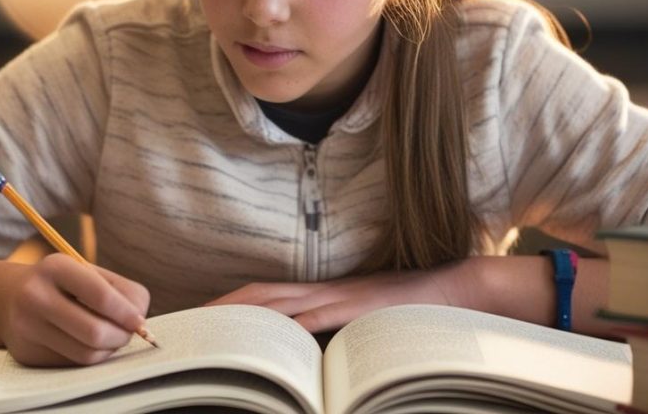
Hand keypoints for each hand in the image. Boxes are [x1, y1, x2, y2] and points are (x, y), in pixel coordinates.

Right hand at [0, 253, 149, 365]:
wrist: (8, 298)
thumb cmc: (61, 284)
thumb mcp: (85, 272)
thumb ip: (119, 291)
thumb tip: (140, 324)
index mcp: (56, 267)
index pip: (101, 295)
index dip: (127, 313)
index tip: (140, 322)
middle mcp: (35, 296)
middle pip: (94, 331)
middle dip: (121, 336)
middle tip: (129, 334)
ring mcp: (27, 327)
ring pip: (86, 353)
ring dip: (109, 349)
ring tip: (112, 337)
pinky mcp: (27, 353)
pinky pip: (72, 363)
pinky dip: (91, 356)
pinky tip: (90, 344)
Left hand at [206, 259, 479, 333]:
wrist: (454, 288)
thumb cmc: (409, 309)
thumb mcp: (362, 321)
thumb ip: (333, 332)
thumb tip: (306, 359)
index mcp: (320, 292)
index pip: (263, 294)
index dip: (230, 303)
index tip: (202, 317)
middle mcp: (323, 290)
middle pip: (260, 295)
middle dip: (224, 308)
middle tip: (193, 325)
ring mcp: (340, 297)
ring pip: (282, 303)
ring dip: (248, 316)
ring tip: (218, 330)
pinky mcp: (360, 308)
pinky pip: (321, 316)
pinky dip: (296, 326)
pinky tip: (275, 336)